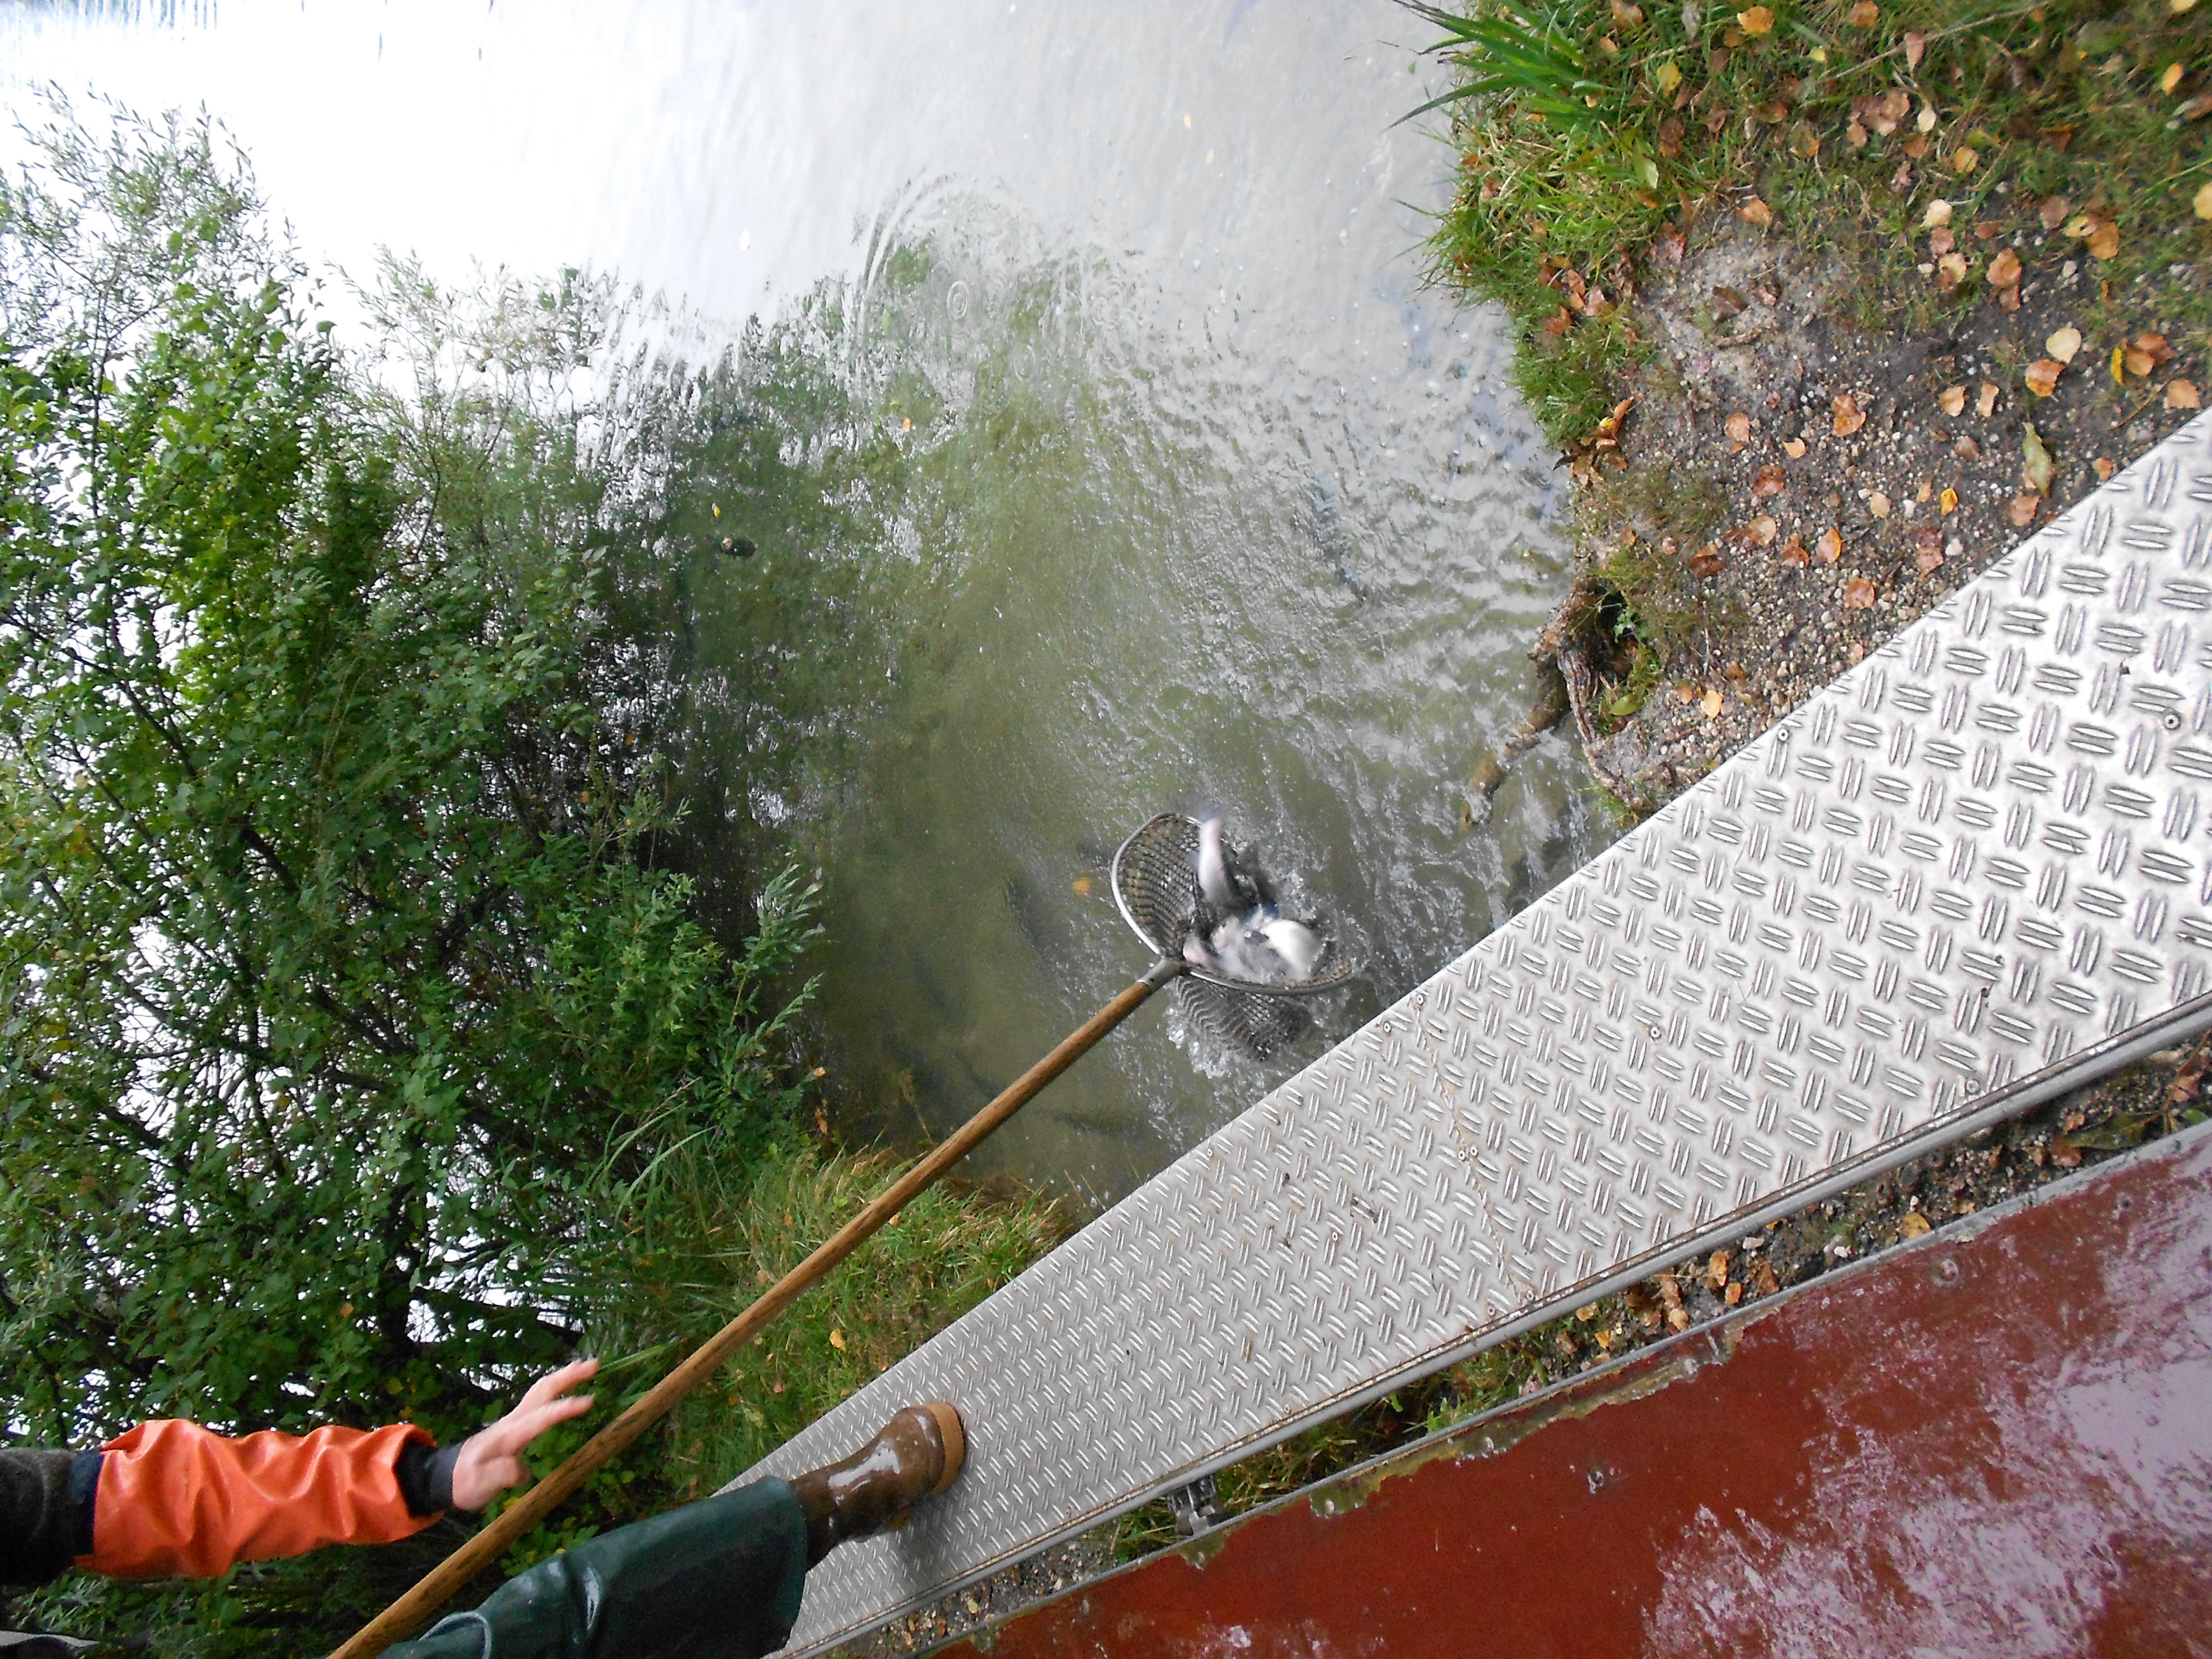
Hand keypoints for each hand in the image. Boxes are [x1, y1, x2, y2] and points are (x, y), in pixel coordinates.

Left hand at [449, 1357, 598, 1511]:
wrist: (446, 1476)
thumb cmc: (465, 1482)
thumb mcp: (480, 1485)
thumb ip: (502, 1474)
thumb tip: (524, 1469)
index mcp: (509, 1435)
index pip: (540, 1418)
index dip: (564, 1408)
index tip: (588, 1401)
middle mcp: (513, 1421)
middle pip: (542, 1391)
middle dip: (568, 1377)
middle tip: (593, 1365)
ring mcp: (513, 1420)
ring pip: (540, 1390)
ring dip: (563, 1376)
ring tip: (586, 1367)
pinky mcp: (514, 1424)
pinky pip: (538, 1398)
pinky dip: (554, 1386)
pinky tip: (564, 1385)